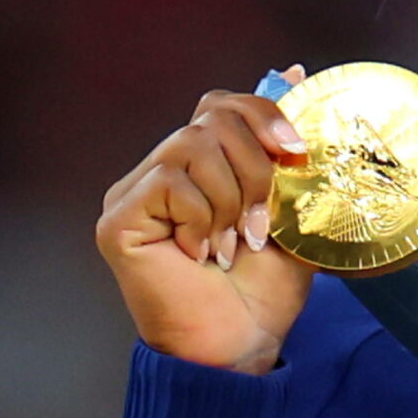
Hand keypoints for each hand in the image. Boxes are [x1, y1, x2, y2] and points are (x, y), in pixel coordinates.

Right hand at [97, 66, 316, 374]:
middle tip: (260, 224)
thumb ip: (287, 155)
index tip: (296, 149)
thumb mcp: (288, 211)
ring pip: (192, 147)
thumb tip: (299, 73)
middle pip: (212, 119)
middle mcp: (160, 172)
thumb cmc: (262, 289)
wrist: (241, 345)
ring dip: (231, 200)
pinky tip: (201, 255)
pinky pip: (170, 182)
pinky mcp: (118, 218)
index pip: (220, 106)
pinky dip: (202, 218)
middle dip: (256, 169)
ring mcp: (133, 194)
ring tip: (232, 245)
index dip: (262, 113)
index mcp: (199, 167)